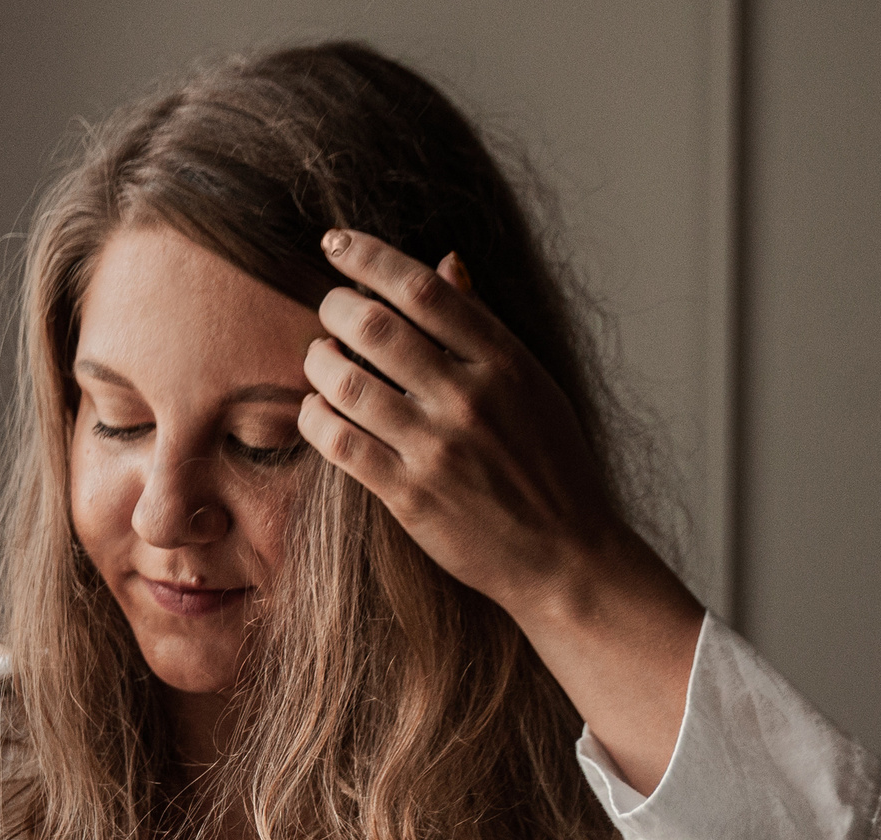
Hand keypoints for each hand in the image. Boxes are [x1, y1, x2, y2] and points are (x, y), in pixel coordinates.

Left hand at [298, 228, 702, 790]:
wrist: (565, 555)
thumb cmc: (549, 464)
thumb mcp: (532, 385)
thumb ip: (483, 327)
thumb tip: (446, 262)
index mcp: (505, 361)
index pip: (424, 288)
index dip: (368, 256)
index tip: (334, 243)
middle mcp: (470, 398)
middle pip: (375, 326)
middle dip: (333, 307)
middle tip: (325, 309)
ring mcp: (438, 448)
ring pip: (347, 383)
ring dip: (317, 361)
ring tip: (317, 358)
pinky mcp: (410, 496)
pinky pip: (340, 443)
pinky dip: (314, 417)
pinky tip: (314, 410)